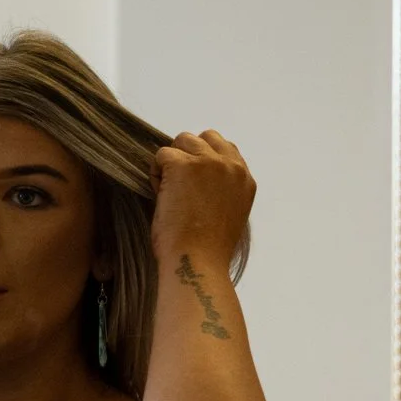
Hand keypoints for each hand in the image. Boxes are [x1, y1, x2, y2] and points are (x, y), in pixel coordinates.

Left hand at [150, 130, 254, 262]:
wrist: (196, 262)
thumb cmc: (207, 249)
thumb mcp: (228, 215)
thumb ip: (222, 190)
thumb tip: (198, 178)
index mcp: (245, 180)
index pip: (225, 149)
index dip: (204, 162)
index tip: (194, 184)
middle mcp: (231, 166)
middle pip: (203, 138)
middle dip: (187, 155)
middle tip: (179, 186)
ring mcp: (208, 162)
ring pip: (182, 140)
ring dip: (171, 161)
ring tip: (169, 192)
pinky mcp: (183, 165)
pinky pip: (161, 155)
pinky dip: (156, 173)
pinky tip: (161, 197)